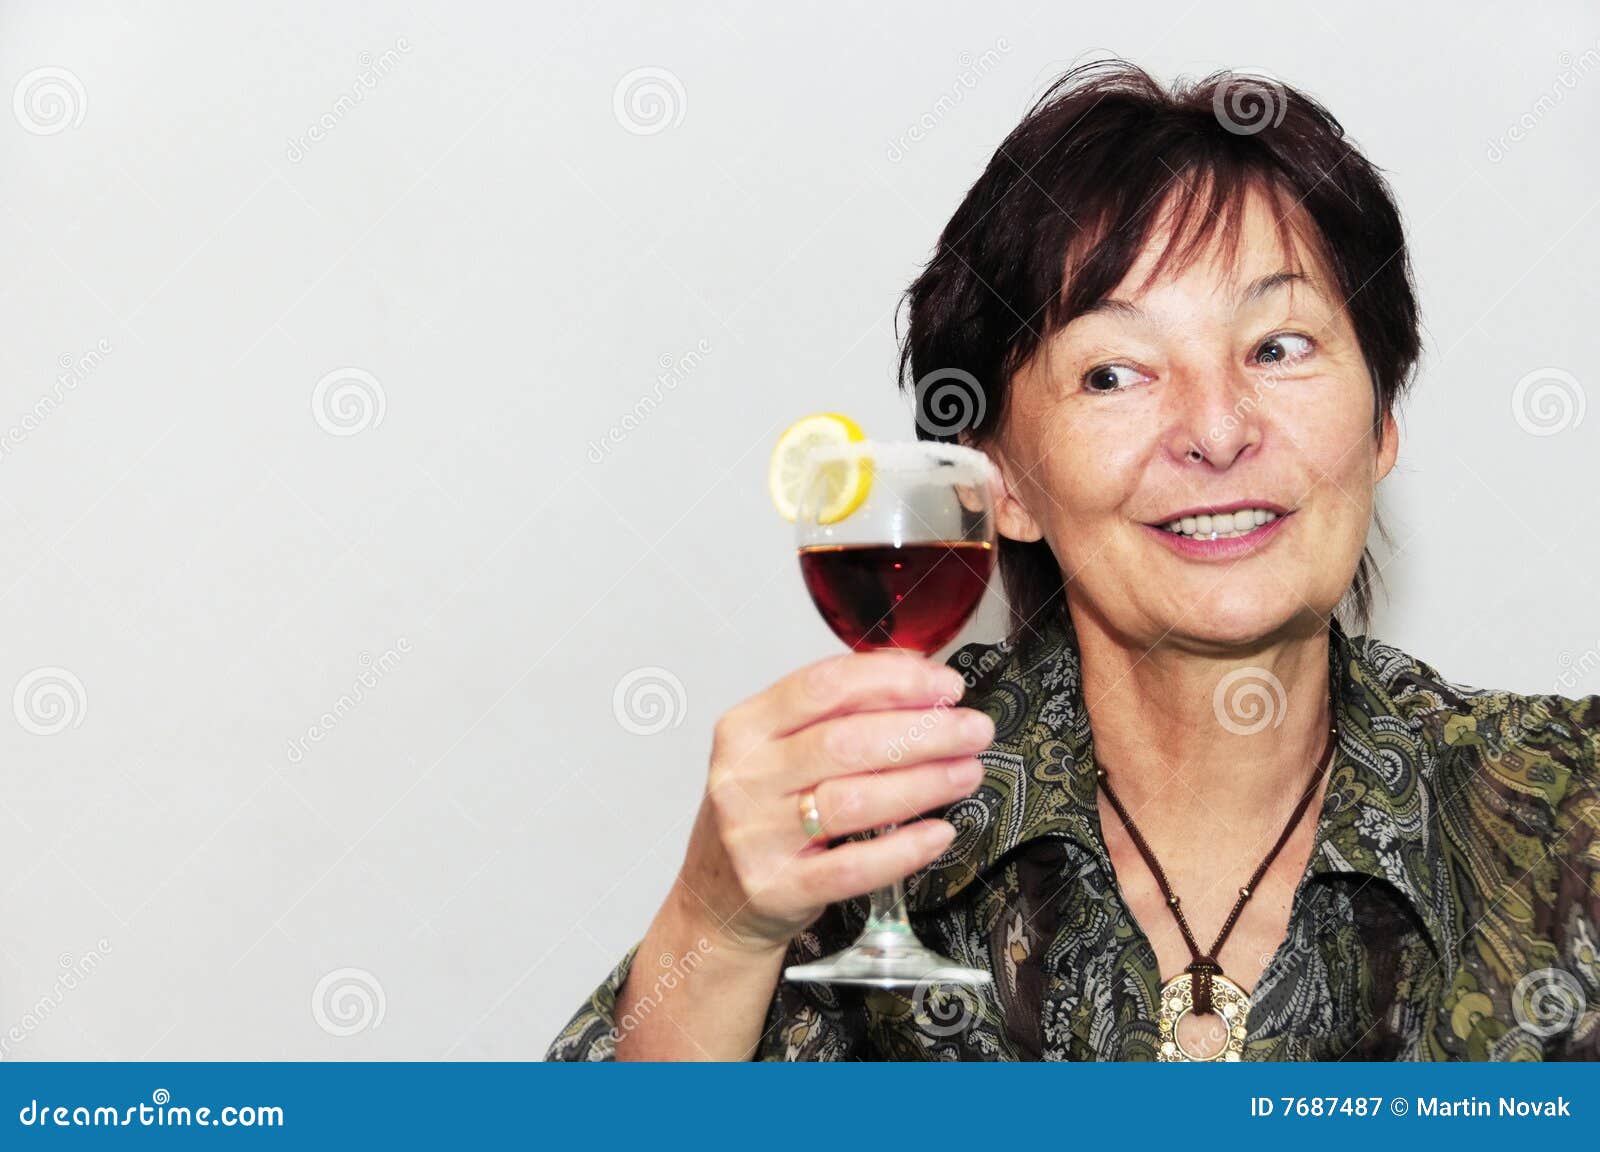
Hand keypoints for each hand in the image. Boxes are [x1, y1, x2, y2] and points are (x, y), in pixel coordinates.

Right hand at [674, 650, 993, 955]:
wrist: (717, 899)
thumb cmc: (762, 813)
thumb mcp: (778, 750)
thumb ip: (838, 709)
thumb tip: (916, 672)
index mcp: (746, 728)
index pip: (823, 685)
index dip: (894, 680)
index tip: (945, 685)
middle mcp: (745, 778)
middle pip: (846, 741)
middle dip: (924, 731)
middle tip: (973, 729)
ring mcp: (757, 836)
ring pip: (853, 801)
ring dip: (924, 783)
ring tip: (966, 772)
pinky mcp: (779, 887)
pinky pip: (854, 867)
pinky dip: (905, 848)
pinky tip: (938, 832)